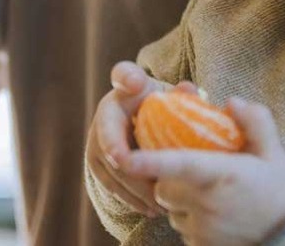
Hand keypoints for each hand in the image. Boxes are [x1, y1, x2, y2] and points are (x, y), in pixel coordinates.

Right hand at [86, 61, 178, 215]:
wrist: (139, 122)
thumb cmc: (162, 108)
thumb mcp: (173, 98)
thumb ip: (182, 94)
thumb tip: (189, 90)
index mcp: (126, 87)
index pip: (124, 74)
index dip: (128, 79)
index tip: (135, 86)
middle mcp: (105, 112)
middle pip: (114, 137)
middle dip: (133, 165)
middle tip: (157, 184)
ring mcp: (96, 140)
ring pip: (112, 169)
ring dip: (135, 190)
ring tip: (162, 205)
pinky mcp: (97, 165)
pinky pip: (111, 185)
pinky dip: (131, 199)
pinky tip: (152, 210)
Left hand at [123, 98, 284, 245]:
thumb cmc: (280, 188)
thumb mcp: (274, 152)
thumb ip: (255, 122)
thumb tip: (230, 102)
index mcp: (222, 175)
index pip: (179, 165)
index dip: (148, 161)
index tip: (124, 157)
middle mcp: (208, 204)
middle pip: (164, 186)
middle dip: (169, 176)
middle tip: (194, 168)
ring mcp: (203, 229)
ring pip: (171, 208)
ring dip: (180, 199)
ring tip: (210, 194)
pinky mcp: (200, 245)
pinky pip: (181, 226)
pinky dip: (190, 218)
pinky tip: (215, 213)